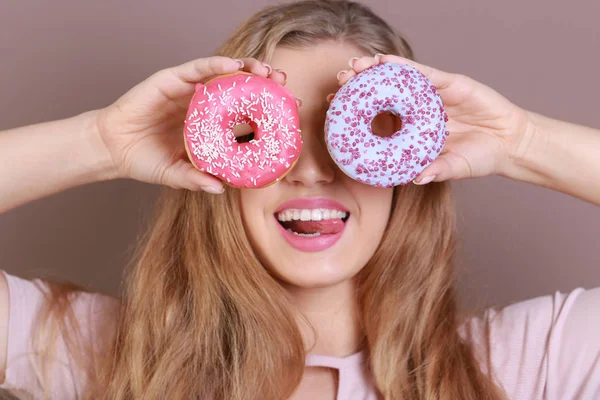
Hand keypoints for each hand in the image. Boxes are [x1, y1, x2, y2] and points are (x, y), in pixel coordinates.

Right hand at [94, 56, 286, 191]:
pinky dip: (216, 65)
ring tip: (267, 71)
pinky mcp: (172, 80)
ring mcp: (189, 92)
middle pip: (240, 90)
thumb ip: (196, 179)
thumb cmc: (145, 161)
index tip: (290, 113)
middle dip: (265, 85)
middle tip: (285, 84)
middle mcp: (204, 106)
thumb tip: (221, 188)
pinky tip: (234, 65)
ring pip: (223, 75)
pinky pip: (198, 68)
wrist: (111, 149)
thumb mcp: (176, 174)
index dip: (267, 112)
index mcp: (210, 127)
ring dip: (247, 70)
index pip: (245, 116)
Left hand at [335, 55, 534, 183]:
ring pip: (399, 80)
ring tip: (356, 65)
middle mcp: (419, 110)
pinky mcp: (450, 83)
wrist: (511, 144)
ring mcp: (433, 95)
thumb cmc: (480, 158)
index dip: (357, 113)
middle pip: (383, 95)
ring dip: (376, 71)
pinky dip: (404, 67)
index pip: (379, 119)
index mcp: (413, 130)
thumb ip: (437, 171)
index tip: (334, 109)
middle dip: (360, 86)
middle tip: (339, 81)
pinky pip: (424, 73)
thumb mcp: (454, 167)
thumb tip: (416, 178)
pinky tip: (385, 61)